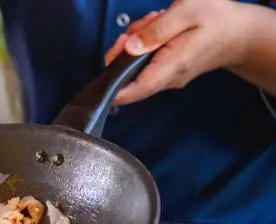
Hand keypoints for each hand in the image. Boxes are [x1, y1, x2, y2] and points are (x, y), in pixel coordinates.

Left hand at [105, 0, 251, 104]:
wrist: (240, 34)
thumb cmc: (218, 20)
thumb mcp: (187, 12)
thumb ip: (156, 30)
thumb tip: (129, 47)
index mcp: (171, 66)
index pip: (134, 90)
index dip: (112, 87)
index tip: (105, 69)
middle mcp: (166, 78)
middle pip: (127, 75)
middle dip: (125, 48)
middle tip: (143, 25)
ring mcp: (165, 78)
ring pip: (133, 66)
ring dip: (137, 41)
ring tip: (157, 21)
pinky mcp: (164, 71)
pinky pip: (142, 62)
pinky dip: (145, 43)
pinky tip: (158, 29)